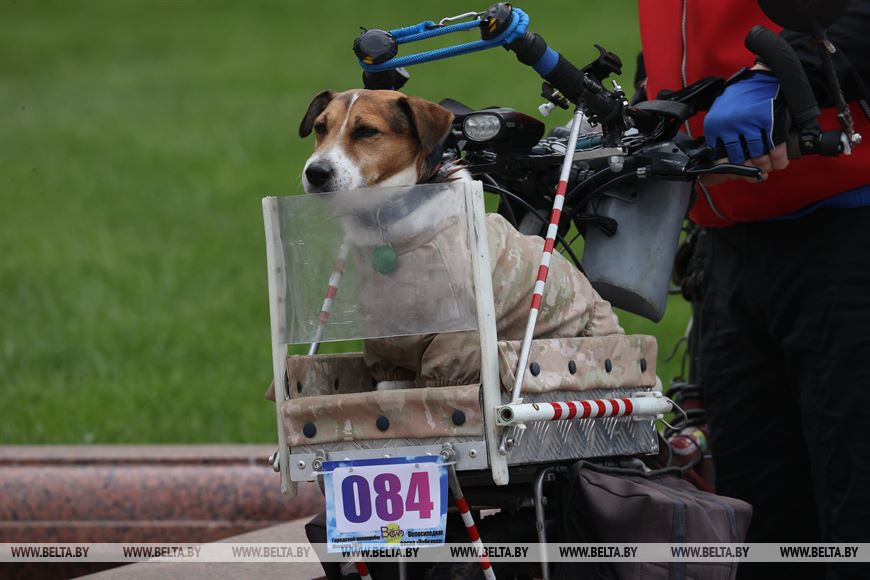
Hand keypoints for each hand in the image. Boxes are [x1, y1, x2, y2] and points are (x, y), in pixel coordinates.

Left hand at [701, 66, 789, 185]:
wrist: (768, 75)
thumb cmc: (744, 97)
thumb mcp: (722, 115)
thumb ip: (719, 140)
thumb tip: (710, 176)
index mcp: (716, 126)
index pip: (720, 160)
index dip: (729, 171)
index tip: (736, 173)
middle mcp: (731, 126)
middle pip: (741, 163)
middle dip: (749, 171)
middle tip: (755, 172)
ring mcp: (752, 125)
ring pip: (759, 160)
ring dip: (765, 168)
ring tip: (767, 167)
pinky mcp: (772, 123)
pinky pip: (777, 153)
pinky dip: (779, 161)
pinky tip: (778, 161)